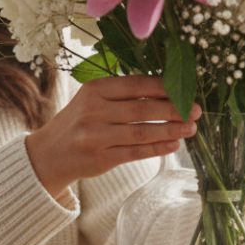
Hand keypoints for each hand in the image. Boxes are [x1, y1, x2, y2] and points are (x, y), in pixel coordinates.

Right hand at [25, 76, 200, 196]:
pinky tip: (173, 145)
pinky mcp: (101, 159)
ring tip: (190, 129)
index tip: (185, 90)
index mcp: (94, 89)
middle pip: (143, 109)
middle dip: (174, 110)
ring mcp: (96, 136)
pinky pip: (136, 152)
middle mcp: (94, 111)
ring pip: (143, 132)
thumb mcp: (92, 99)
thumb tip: (167, 92)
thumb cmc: (79, 122)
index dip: (164, 88)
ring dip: (171, 130)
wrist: (48, 154)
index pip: (137, 85)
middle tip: (195, 111)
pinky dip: (158, 148)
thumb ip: (123, 95)